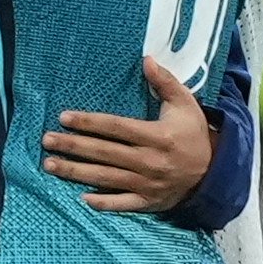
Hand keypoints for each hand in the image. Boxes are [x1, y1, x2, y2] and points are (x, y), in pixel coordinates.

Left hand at [42, 57, 211, 212]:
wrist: (215, 172)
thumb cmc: (193, 134)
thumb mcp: (186, 105)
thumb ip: (166, 82)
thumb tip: (146, 59)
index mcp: (157, 136)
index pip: (116, 127)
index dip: (89, 122)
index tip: (64, 117)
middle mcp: (150, 161)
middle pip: (104, 152)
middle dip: (73, 146)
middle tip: (47, 140)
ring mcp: (148, 184)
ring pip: (106, 178)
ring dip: (76, 172)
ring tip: (50, 165)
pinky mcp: (148, 201)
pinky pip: (122, 204)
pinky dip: (103, 203)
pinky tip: (81, 198)